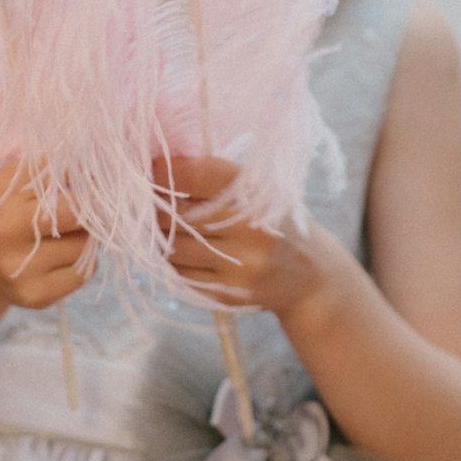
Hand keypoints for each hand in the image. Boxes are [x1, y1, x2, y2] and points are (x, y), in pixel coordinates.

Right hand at [0, 159, 96, 310]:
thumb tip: (93, 172)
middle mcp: (1, 232)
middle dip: (90, 205)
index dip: (78, 171)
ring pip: (83, 243)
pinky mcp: (35, 295)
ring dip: (85, 236)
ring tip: (67, 235)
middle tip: (95, 203)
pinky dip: (84, 262)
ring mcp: (17, 267)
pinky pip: (84, 272)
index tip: (85, 174)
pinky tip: (65, 258)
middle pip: (73, 211)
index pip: (55, 172)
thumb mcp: (11, 184)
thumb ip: (46, 170)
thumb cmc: (5, 214)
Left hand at [152, 155, 336, 315]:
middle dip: (157, 205)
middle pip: (177, 214)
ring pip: (173, 248)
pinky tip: (181, 249)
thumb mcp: (257, 188)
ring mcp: (239, 266)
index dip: (165, 171)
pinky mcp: (228, 295)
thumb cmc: (272, 219)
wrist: (310, 276)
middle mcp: (249, 229)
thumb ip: (213, 176)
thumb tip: (157, 166)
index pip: (196, 175)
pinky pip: (180, 275)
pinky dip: (172, 260)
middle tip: (150, 198)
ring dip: (160, 235)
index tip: (151, 168)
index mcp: (256, 193)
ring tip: (164, 225)